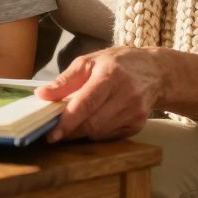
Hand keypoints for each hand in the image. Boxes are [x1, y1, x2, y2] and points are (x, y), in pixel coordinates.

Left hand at [35, 47, 163, 142]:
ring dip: (82, 132)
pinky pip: (110, 136)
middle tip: (55, 131)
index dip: (67, 121)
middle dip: (71, 130)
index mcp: (111, 75)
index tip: (51, 133)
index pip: (86, 103)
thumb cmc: (118, 63)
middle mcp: (126, 95)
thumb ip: (64, 80)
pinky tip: (94, 121)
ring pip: (100, 132)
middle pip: (93, 123)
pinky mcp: (138, 125)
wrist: (155, 71)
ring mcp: (135, 112)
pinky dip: (96, 132)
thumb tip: (42, 95)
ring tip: (73, 122)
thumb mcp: (89, 62)